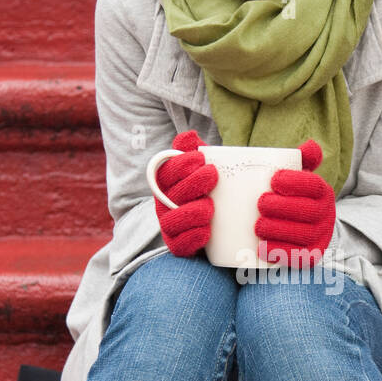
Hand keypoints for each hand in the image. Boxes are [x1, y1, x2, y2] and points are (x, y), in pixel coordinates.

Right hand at [154, 130, 218, 257]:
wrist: (218, 223)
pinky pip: (179, 245)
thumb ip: (193, 151)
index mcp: (166, 183)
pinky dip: (193, 237)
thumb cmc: (206, 190)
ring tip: (210, 206)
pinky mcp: (178, 245)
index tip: (201, 158)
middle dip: (191, 183)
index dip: (180, 164)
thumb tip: (190, 135)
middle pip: (169, 195)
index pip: (165, 171)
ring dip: (191, 212)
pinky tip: (207, 230)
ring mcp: (169, 226)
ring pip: (171, 221)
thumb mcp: (201, 168)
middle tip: (212, 175)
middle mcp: (164, 204)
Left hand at [254, 139, 335, 267]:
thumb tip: (310, 146)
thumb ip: (301, 159)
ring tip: (258, 226)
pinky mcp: (310, 256)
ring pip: (304, 234)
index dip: (297, 182)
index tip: (274, 179)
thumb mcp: (296, 176)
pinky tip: (262, 248)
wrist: (296, 227)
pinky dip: (280, 253)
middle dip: (285, 207)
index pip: (315, 185)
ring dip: (280, 230)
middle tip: (260, 203)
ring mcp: (320, 236)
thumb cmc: (288, 196)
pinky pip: (300, 257)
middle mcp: (326, 215)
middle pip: (310, 211)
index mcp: (323, 192)